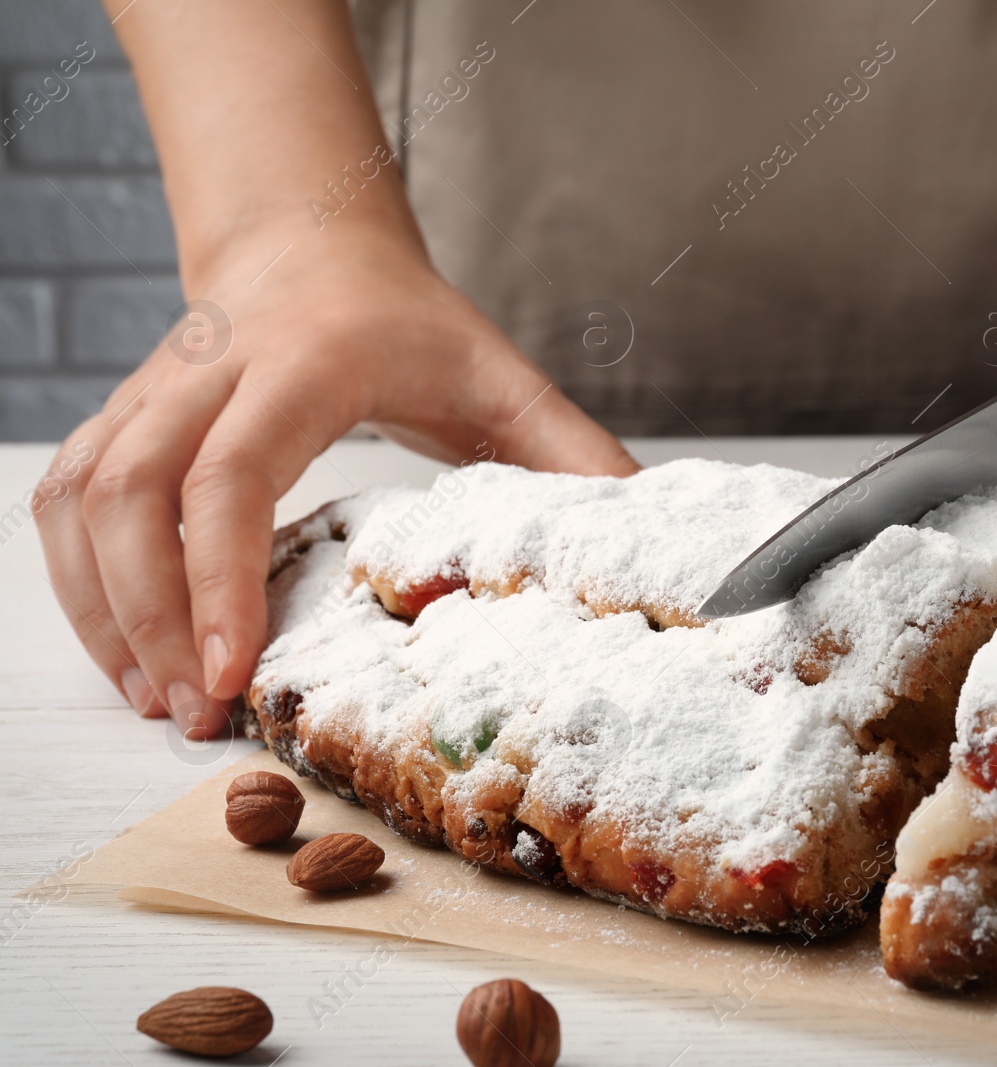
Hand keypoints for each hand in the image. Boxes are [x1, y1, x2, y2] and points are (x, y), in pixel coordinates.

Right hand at [37, 227, 635, 737]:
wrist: (312, 243)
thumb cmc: (410, 320)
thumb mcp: (503, 378)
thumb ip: (571, 456)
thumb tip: (638, 541)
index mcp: (307, 361)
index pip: (231, 470)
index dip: (219, 575)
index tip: (230, 673)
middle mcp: (209, 370)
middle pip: (130, 494)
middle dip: (149, 616)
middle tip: (194, 714)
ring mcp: (150, 391)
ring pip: (80, 500)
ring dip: (103, 610)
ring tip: (155, 701)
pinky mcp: (121, 416)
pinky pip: (64, 499)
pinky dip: (78, 581)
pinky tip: (123, 650)